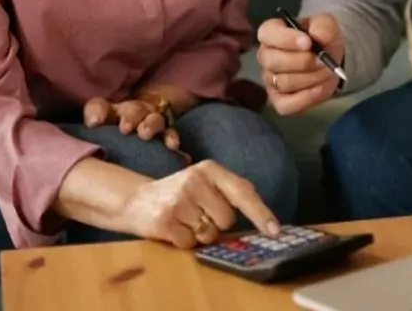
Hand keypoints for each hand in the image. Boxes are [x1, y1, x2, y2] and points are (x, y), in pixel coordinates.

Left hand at [84, 96, 181, 154]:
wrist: (139, 130)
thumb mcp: (97, 124)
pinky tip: (172, 145)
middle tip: (125, 128)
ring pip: (154, 119)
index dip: (99, 113)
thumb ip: (93, 117)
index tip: (95, 123)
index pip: (100, 107)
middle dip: (131, 117)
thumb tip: (94, 121)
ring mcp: (152, 122)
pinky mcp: (165, 134)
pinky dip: (171, 138)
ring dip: (151, 125)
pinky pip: (170, 134)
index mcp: (110, 112)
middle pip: (134, 109)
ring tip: (145, 134)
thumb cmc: (113, 132)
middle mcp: (134, 112)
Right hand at [120, 159, 280, 248]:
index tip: (275, 230)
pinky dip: (185, 241)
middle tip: (198, 214)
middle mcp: (195, 180)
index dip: (261, 213)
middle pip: (227, 219)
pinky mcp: (164, 220)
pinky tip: (174, 228)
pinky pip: (190, 243)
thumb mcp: (204, 182)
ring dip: (200, 234)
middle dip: (217, 223)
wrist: (136, 200)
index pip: (243, 192)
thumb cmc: (179, 194)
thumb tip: (261, 210)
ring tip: (185, 220)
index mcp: (210, 169)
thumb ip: (230, 191)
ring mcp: (179, 200)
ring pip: (210, 234)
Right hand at [256, 12, 344, 115]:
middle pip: (273, 61)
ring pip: (283, 82)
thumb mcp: (327, 24)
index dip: (286, 39)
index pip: (267, 33)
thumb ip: (323, 26)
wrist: (330, 58)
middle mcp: (266, 56)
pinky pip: (287, 105)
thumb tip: (318, 37)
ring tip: (328, 71)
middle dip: (303, 62)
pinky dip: (307, 97)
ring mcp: (270, 80)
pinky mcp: (279, 100)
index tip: (308, 43)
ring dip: (311, 78)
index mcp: (272, 32)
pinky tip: (321, 87)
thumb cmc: (322, 37)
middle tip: (324, 61)